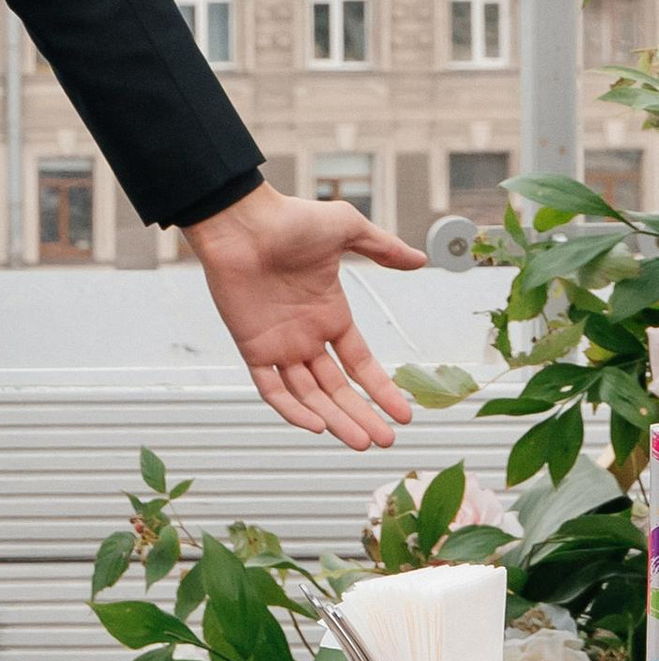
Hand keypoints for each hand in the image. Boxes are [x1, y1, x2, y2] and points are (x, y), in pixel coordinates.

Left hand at [185, 184, 421, 447]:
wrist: (240, 219)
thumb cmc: (288, 218)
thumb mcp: (345, 229)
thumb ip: (382, 248)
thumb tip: (420, 258)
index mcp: (330, 314)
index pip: (360, 363)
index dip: (381, 389)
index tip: (404, 414)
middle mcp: (306, 335)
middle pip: (338, 388)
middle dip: (362, 415)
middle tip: (386, 442)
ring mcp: (279, 343)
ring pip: (309, 394)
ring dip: (334, 419)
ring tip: (360, 442)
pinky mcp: (252, 346)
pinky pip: (270, 387)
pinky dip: (290, 408)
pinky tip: (316, 424)